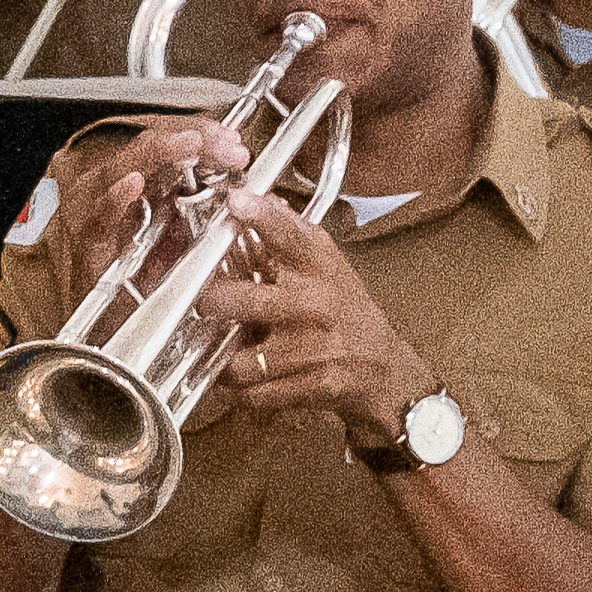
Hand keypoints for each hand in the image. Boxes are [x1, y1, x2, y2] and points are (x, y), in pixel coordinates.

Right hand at [43, 117, 223, 280]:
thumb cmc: (147, 286)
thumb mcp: (187, 239)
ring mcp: (99, 215)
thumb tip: (238, 187)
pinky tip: (131, 184)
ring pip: (118, 169)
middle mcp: (117, 193)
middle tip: (225, 147)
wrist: (121, 326)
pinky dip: (113, 200)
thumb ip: (206, 210)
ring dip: (156, 153)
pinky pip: (98, 219)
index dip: (198, 131)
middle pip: (145, 146)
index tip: (229, 140)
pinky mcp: (88, 246)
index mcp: (145, 186)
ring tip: (189, 144)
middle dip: (188, 137)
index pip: (166, 139)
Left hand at [188, 199, 428, 445]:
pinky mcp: (317, 384)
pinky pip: (254, 394)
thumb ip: (289, 236)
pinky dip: (244, 393)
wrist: (384, 369)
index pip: (291, 234)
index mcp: (321, 268)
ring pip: (241, 360)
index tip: (237, 201)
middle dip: (212, 306)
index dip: (261, 216)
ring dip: (227, 362)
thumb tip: (256, 197)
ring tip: (234, 353)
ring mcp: (319, 347)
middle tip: (208, 307)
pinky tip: (252, 381)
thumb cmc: (344, 314)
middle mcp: (320, 304)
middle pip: (243, 301)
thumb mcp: (325, 268)